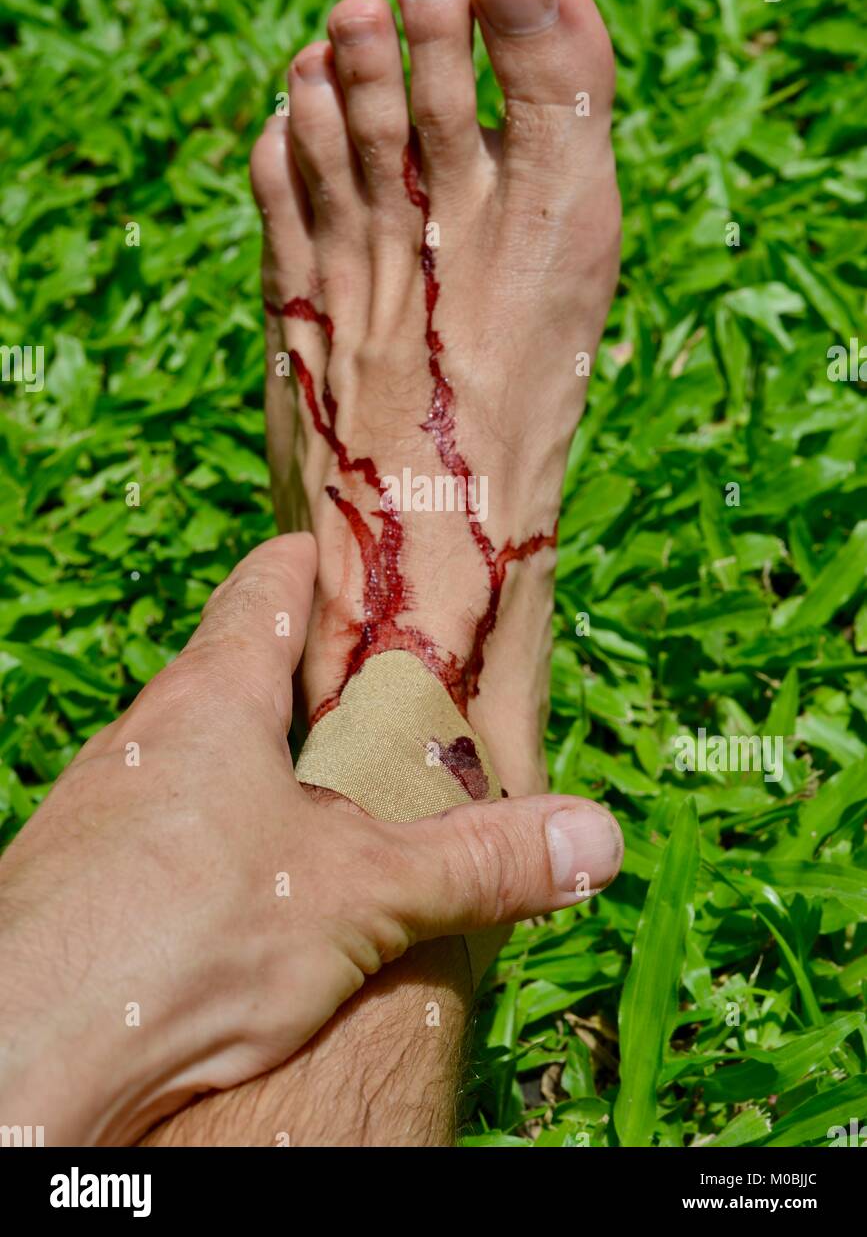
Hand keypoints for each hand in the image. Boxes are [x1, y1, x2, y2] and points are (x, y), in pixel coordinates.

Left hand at [0, 534, 621, 1143]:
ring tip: (336, 799)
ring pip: (201, 754)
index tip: (373, 565)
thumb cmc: (179, 938)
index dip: (324, 566)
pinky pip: (168, 826)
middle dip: (314, 683)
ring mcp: (107, 804)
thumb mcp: (360, 895)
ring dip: (266, 766)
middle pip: (238, 671)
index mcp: (214, 695)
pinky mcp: (85, 877)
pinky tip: (257, 887)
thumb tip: (595, 838)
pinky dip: (223, 833)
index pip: (270, 585)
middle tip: (389, 703)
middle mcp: (149, 733)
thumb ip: (480, 862)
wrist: (18, 1055)